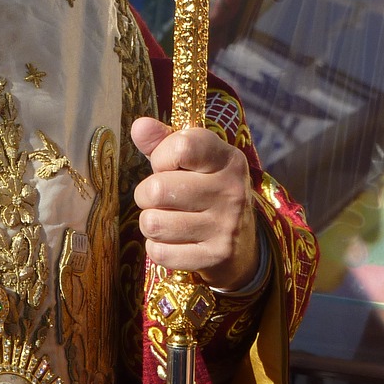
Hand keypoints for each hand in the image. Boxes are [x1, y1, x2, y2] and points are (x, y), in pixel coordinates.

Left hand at [131, 118, 258, 290]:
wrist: (243, 243)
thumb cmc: (204, 188)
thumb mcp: (191, 159)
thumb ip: (162, 140)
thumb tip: (139, 126)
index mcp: (227, 159)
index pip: (182, 147)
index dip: (161, 156)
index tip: (166, 165)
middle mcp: (231, 191)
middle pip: (157, 189)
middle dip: (147, 194)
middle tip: (161, 198)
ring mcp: (226, 227)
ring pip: (153, 223)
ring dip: (151, 222)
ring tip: (167, 218)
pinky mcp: (216, 257)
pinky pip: (160, 253)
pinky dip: (158, 248)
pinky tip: (174, 241)